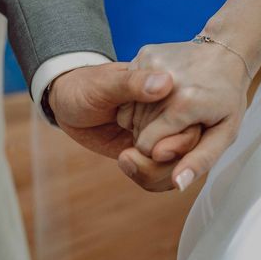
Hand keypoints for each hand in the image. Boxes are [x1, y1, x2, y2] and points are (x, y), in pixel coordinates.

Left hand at [48, 62, 199, 161]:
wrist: (68, 103)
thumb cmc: (85, 86)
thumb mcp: (105, 83)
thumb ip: (133, 83)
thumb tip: (164, 83)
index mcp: (167, 88)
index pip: (192, 117)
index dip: (181, 139)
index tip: (158, 151)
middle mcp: (171, 112)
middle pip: (190, 146)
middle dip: (168, 161)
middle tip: (131, 155)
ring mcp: (161, 134)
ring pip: (178, 163)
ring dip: (155, 172)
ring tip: (125, 160)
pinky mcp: (150, 151)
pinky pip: (162, 172)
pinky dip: (148, 176)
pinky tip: (126, 163)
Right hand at [117, 41, 251, 190]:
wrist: (226, 52)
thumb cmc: (228, 97)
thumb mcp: (224, 134)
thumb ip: (199, 161)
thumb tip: (177, 183)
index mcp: (185, 104)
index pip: (148, 146)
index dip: (158, 152)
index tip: (174, 143)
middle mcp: (166, 82)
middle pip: (138, 130)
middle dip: (152, 137)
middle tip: (176, 127)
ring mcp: (153, 64)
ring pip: (130, 112)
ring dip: (144, 121)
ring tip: (170, 113)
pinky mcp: (145, 54)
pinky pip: (129, 91)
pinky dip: (139, 101)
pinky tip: (160, 98)